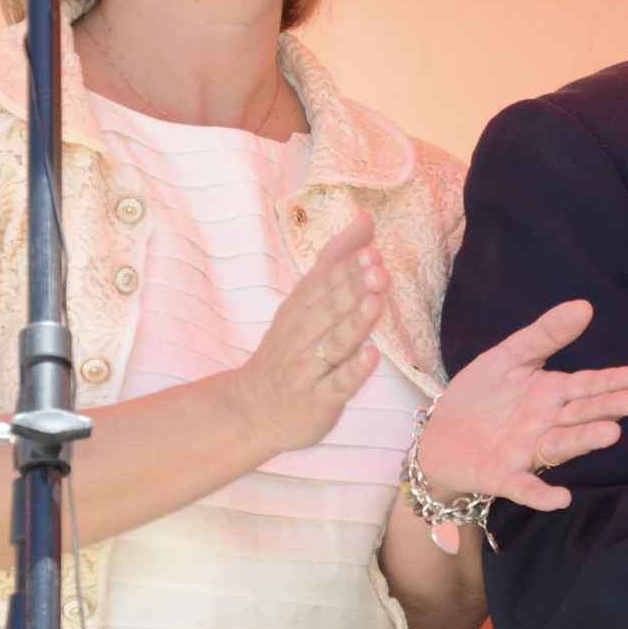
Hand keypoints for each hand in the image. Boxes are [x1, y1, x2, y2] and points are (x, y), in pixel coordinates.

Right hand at [229, 211, 384, 455]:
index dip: (347, 269)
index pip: (323, 285)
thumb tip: (365, 217)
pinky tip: (371, 356)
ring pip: (334, 343)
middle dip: (353, 288)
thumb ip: (337, 259)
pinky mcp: (319, 399)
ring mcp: (310, 369)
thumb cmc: (289, 348)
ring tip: (375, 303)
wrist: (249, 410)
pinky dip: (353, 371)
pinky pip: (337, 384)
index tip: (370, 251)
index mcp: (300, 310)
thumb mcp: (305, 301)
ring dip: (355, 323)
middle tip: (378, 269)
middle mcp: (303, 336)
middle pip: (329, 310)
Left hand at [417, 300, 627, 510]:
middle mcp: (547, 424)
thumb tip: (585, 305)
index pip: (587, 386)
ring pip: (561, 445)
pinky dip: (541, 494)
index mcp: (551, 394)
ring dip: (584, 441)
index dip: (612, 381)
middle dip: (607, 408)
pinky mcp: (504, 476)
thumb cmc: (480, 395)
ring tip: (611, 434)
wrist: (439, 435)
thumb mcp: (509, 356)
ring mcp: (528, 452)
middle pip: (580, 414)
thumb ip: (545, 334)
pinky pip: (525, 486)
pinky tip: (561, 498)